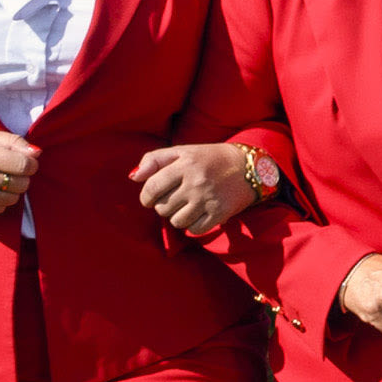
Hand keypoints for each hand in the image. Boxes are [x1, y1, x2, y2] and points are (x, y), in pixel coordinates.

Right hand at [0, 128, 39, 217]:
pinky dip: (0, 201)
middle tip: (10, 168)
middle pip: (22, 184)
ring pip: (13, 199)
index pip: (25, 166)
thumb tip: (37, 153)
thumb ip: (13, 142)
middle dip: (22, 176)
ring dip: (12, 189)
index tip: (25, 160)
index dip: (30, 163)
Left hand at [131, 142, 260, 237]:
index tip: (150, 199)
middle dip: (164, 206)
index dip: (146, 197)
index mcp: (184, 164)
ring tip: (187, 207)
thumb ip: (154, 159)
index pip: (152, 188)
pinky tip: (198, 214)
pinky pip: (194, 230)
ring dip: (177, 217)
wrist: (248, 167)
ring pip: (176, 221)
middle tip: (175, 199)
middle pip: (163, 208)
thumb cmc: (208, 159)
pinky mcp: (220, 213)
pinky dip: (192, 226)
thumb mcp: (182, 151)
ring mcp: (208, 198)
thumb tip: (133, 177)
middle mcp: (196, 181)